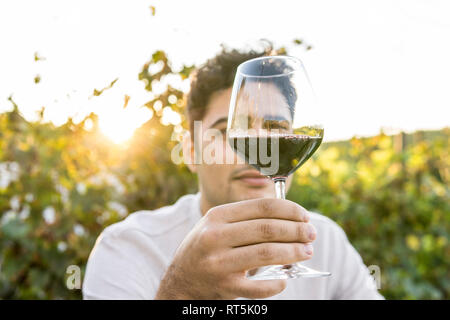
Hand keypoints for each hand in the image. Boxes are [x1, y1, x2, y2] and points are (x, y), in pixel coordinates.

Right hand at [155, 198, 315, 299]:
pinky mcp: (225, 287)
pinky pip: (259, 286)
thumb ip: (245, 218)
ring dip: (293, 252)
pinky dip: (277, 283)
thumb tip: (288, 217)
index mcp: (217, 217)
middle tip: (311, 234)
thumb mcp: (217, 225)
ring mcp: (219, 263)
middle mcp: (215, 237)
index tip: (304, 215)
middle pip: (267, 229)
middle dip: (296, 230)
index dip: (289, 210)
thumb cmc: (206, 248)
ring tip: (307, 251)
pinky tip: (285, 279)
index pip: (262, 207)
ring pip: (267, 253)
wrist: (180, 281)